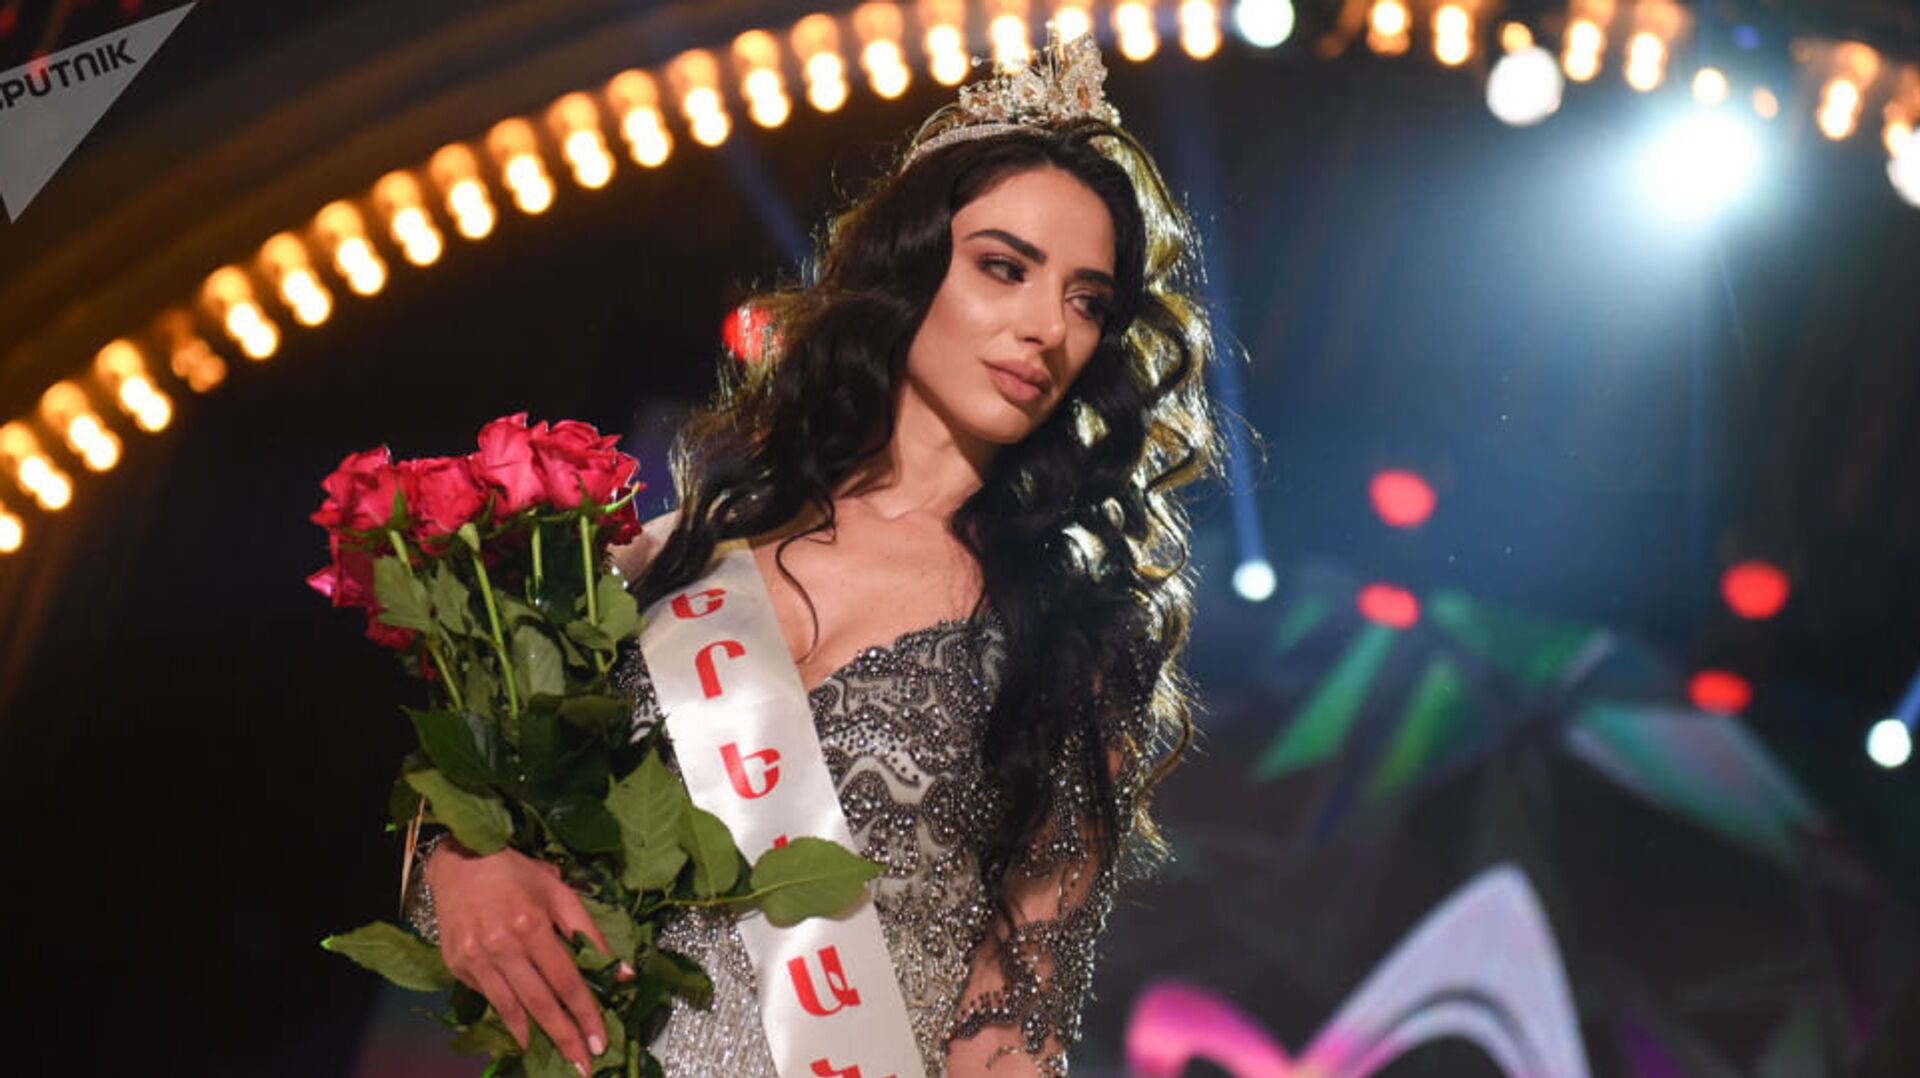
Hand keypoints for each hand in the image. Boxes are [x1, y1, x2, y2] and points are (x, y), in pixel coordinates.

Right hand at [426, 840, 626, 1074]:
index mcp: (531, 924)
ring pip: (512, 1007)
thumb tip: (623, 972)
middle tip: (584, 1064)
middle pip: (540, 1002)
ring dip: (537, 1036)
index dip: (585, 1013)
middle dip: (565, 1036)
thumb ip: (589, 933)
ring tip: (559, 1055)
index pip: (566, 980)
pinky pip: (489, 998)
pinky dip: (509, 1019)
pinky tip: (525, 1034)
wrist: (460, 861)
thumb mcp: (560, 893)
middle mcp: (502, 945)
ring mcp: (476, 958)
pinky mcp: (458, 964)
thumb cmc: (516, 873)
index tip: (601, 1041)